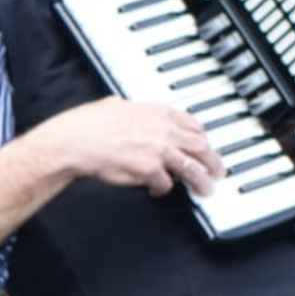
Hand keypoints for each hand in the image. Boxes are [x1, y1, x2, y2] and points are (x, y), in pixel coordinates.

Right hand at [43, 96, 226, 196]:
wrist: (76, 141)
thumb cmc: (89, 124)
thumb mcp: (117, 104)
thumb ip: (131, 108)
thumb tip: (129, 108)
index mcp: (158, 112)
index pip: (192, 124)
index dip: (202, 137)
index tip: (205, 144)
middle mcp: (163, 130)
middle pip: (199, 146)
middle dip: (212, 160)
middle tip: (218, 169)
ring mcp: (159, 150)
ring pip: (191, 168)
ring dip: (201, 181)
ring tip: (206, 190)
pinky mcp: (150, 170)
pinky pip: (166, 184)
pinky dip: (164, 189)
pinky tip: (158, 191)